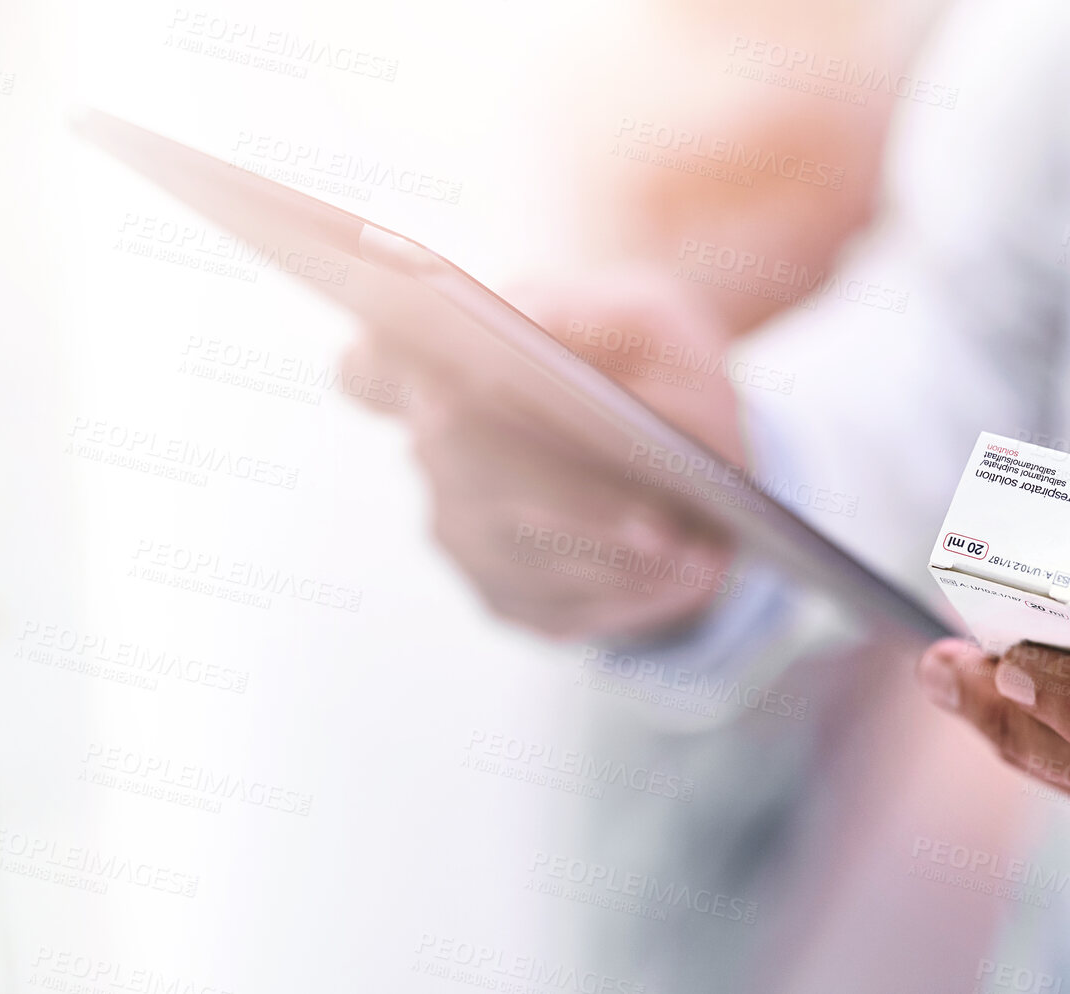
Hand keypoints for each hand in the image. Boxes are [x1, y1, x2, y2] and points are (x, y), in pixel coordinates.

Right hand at [343, 264, 745, 640]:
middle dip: (564, 499)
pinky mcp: (508, 594)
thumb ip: (596, 320)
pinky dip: (630, 599)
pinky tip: (691, 574)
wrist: (671, 411)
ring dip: (614, 563)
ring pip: (518, 558)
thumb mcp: (645, 316)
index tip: (446, 375)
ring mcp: (463, 530)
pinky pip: (559, 611)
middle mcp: (432, 449)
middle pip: (467, 470)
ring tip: (699, 551)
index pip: (370, 368)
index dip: (381, 373)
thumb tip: (544, 334)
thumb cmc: (644, 351)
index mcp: (442, 358)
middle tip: (654, 521)